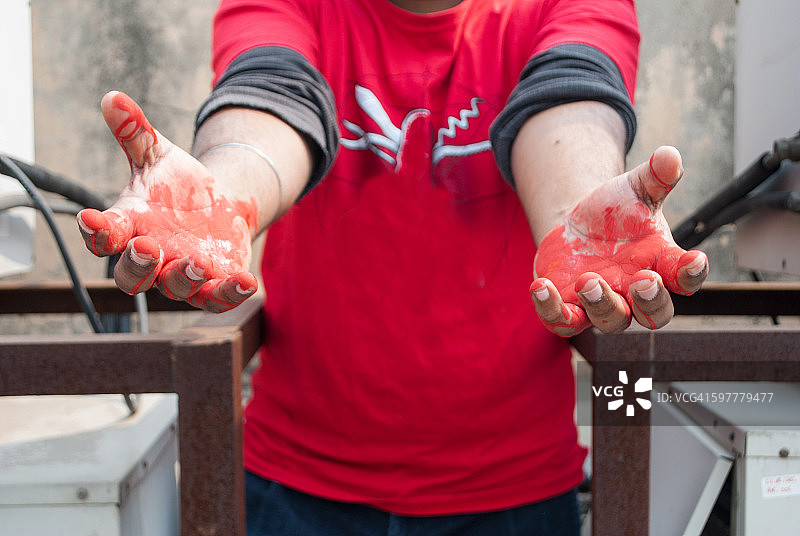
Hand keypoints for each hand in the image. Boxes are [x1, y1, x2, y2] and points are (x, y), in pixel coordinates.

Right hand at [77, 91, 258, 311]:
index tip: (90, 218)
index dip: (96, 231)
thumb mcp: (157, 155)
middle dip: (137, 265)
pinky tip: (247, 282)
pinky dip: (231, 293)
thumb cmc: (177, 185)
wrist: (219, 204)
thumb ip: (134, 132)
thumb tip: (113, 97)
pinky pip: (219, 298)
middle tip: (146, 248)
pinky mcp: (215, 285)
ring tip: (198, 263)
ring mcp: (183, 275)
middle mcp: (152, 258)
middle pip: (131, 276)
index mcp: (130, 227)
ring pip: (176, 288)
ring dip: (185, 278)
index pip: (104, 236)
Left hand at [531, 146, 707, 335]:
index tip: (694, 260)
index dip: (692, 272)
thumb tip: (669, 155)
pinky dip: (551, 309)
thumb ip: (655, 176)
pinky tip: (540, 286)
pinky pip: (563, 321)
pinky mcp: (569, 307)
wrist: (578, 226)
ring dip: (601, 304)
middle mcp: (636, 292)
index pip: (685, 277)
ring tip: (588, 279)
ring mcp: (603, 303)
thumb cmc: (618, 213)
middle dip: (650, 301)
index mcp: (661, 264)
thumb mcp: (635, 189)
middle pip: (655, 313)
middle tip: (643, 281)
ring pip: (611, 321)